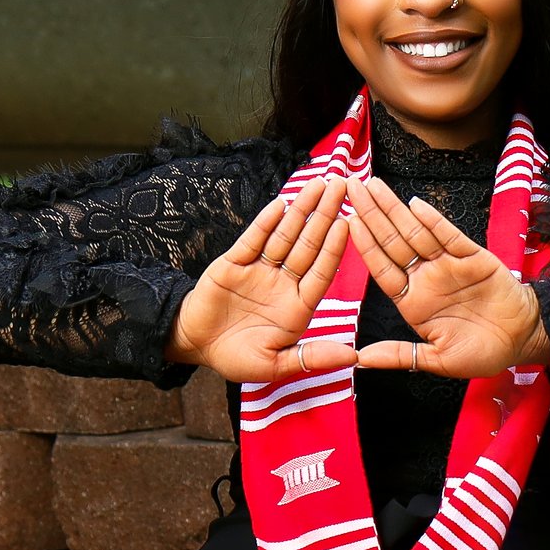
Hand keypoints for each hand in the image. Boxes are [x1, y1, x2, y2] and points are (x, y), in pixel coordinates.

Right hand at [169, 178, 355, 381]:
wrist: (195, 346)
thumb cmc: (236, 359)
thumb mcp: (275, 365)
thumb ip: (312, 358)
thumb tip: (354, 357)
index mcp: (298, 307)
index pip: (321, 272)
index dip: (334, 248)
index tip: (349, 224)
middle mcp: (283, 284)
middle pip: (308, 245)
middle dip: (325, 216)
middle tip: (342, 186)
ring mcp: (259, 271)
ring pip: (284, 236)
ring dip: (301, 210)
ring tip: (319, 185)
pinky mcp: (233, 263)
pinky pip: (253, 240)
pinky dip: (266, 222)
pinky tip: (282, 203)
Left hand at [345, 174, 549, 378]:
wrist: (525, 340)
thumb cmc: (483, 353)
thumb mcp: (438, 360)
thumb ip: (400, 355)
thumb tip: (361, 359)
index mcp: (413, 302)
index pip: (383, 269)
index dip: (365, 246)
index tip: (346, 222)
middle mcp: (426, 279)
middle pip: (393, 243)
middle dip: (372, 215)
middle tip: (351, 187)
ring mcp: (449, 265)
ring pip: (416, 233)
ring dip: (394, 209)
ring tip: (373, 185)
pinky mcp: (474, 257)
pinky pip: (450, 236)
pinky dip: (434, 221)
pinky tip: (415, 205)